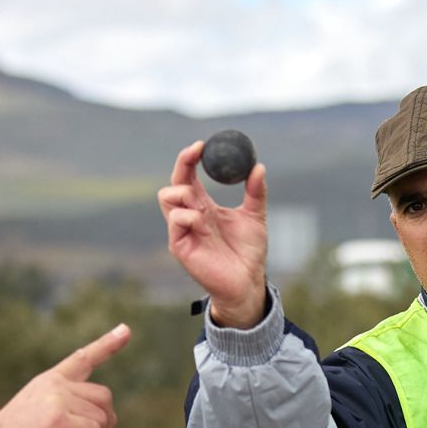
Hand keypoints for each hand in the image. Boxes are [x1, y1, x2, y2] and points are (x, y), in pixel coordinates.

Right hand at [0, 324, 129, 427]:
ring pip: (102, 418)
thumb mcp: (40, 414)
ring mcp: (58, 400)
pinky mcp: (61, 420)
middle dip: (107, 422)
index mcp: (49, 381)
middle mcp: (55, 386)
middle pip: (103, 397)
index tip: (126, 330)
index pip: (82, 358)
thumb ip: (69, 410)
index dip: (107, 344)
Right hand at [158, 140, 268, 327]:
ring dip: (186, 193)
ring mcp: (183, 230)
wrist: (247, 282)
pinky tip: (203, 222)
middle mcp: (190, 215)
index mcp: (204, 206)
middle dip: (182, 164)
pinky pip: (175, 221)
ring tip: (206, 206)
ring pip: (167, 198)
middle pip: (173, 182)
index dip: (190, 158)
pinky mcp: (180, 246)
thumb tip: (259, 167)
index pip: (188, 176)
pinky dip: (188, 215)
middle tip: (197, 153)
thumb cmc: (248, 252)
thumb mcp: (255, 217)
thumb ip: (255, 192)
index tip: (202, 145)